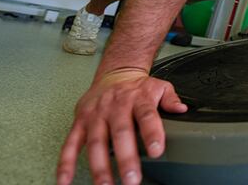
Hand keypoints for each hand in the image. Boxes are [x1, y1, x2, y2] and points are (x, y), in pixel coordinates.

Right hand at [56, 69, 187, 184]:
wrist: (114, 73)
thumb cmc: (137, 87)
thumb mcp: (159, 86)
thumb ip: (170, 99)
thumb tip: (182, 108)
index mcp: (137, 99)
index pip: (146, 116)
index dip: (151, 133)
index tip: (156, 151)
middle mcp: (115, 107)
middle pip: (120, 133)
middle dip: (125, 157)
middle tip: (131, 179)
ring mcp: (96, 116)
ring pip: (96, 142)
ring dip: (99, 166)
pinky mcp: (80, 122)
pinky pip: (70, 144)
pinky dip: (65, 163)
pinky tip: (65, 180)